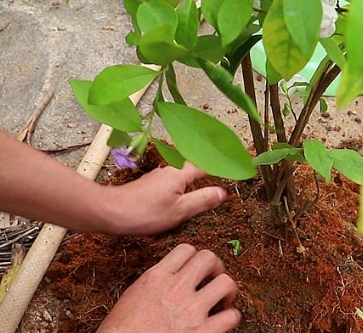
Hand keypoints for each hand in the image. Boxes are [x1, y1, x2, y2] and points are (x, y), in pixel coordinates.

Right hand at [97, 244, 240, 332]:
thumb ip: (154, 283)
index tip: (196, 267)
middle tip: (215, 277)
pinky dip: (232, 317)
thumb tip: (168, 279)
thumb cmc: (120, 331)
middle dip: (216, 266)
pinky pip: (230, 316)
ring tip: (224, 297)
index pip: (185, 250)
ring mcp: (191, 309)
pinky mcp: (202, 332)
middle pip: (208, 258)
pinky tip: (226, 320)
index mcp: (156, 277)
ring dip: (227, 289)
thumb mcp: (132, 296)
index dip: (194, 256)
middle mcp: (176, 288)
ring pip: (225, 282)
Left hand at [105, 162, 226, 234]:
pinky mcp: (151, 184)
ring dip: (197, 172)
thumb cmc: (143, 213)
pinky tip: (185, 190)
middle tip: (228, 167)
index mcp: (180, 174)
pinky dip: (184, 181)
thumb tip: (223, 192)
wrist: (110, 212)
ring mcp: (159, 175)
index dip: (223, 166)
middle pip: (196, 165)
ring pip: (184, 171)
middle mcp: (170, 169)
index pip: (208, 166)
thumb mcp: (179, 211)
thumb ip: (203, 200)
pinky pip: (174, 178)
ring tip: (211, 177)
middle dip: (212, 165)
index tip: (237, 166)